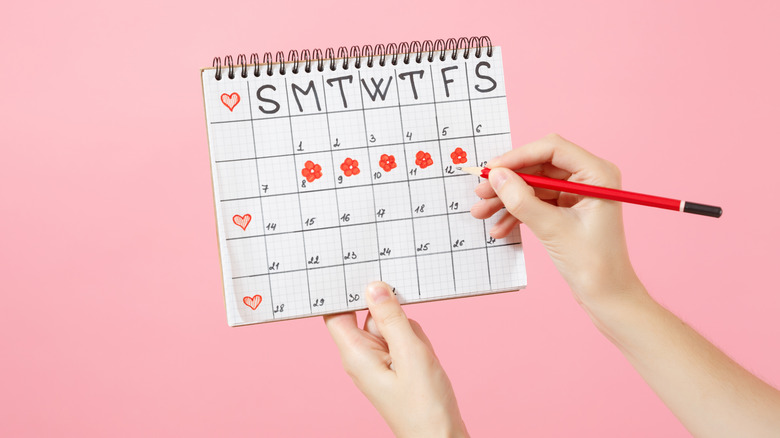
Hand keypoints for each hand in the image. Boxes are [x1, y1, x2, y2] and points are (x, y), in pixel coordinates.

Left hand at [324, 282, 467, 437]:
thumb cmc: (425, 407)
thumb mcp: (411, 354)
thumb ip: (392, 318)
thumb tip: (373, 287)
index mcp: (355, 353)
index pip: (334, 312)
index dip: (339, 290)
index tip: (350, 264)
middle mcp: (362, 355)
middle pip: (367, 313)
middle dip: (388, 311)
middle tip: (404, 321)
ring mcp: (379, 360)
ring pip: (389, 324)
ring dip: (407, 328)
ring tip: (420, 353)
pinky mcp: (395, 365)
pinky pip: (401, 338)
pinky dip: (415, 340)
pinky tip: (425, 357)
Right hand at [471, 134, 641, 307]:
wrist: (607, 297)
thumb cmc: (594, 264)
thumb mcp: (552, 229)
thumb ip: (522, 200)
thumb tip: (496, 176)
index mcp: (597, 174)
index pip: (552, 149)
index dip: (518, 157)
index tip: (492, 170)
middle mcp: (588, 178)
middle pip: (538, 166)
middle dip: (508, 181)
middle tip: (481, 192)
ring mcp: (576, 194)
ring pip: (532, 185)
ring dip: (507, 199)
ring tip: (482, 213)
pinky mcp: (566, 210)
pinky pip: (535, 202)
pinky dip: (517, 213)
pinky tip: (500, 229)